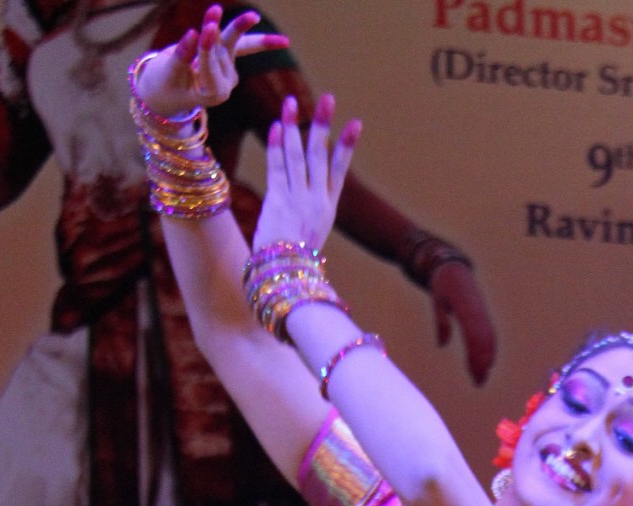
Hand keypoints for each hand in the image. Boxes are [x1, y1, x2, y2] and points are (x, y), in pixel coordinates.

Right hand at [132, 5, 287, 120]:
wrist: (166, 92)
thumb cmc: (163, 84)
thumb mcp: (168, 72)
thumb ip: (181, 57)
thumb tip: (192, 33)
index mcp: (212, 94)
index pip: (209, 64)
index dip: (206, 47)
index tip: (203, 29)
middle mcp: (225, 84)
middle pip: (224, 53)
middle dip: (221, 34)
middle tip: (228, 14)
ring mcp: (229, 71)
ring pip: (234, 43)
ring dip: (241, 27)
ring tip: (255, 16)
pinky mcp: (229, 58)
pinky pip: (245, 45)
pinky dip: (256, 39)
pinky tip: (285, 42)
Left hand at [253, 94, 360, 258]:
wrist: (287, 279)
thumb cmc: (296, 262)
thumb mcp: (310, 236)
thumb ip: (309, 213)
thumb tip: (304, 202)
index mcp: (328, 209)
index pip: (339, 171)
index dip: (347, 145)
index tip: (355, 122)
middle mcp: (316, 201)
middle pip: (320, 156)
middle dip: (323, 125)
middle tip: (328, 98)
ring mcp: (298, 200)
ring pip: (297, 156)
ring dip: (295, 126)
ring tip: (292, 102)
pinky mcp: (278, 201)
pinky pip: (277, 167)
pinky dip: (276, 145)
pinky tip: (278, 126)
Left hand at [429, 261, 497, 387]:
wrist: (453, 267)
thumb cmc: (442, 285)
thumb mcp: (437, 300)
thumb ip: (441, 321)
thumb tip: (442, 344)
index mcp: (466, 306)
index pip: (474, 335)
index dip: (476, 355)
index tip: (475, 373)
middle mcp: (478, 310)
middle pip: (485, 340)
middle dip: (483, 362)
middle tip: (478, 382)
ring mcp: (482, 313)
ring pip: (489, 339)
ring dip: (487, 359)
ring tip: (481, 377)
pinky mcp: (483, 315)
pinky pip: (489, 335)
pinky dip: (489, 350)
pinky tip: (485, 364)